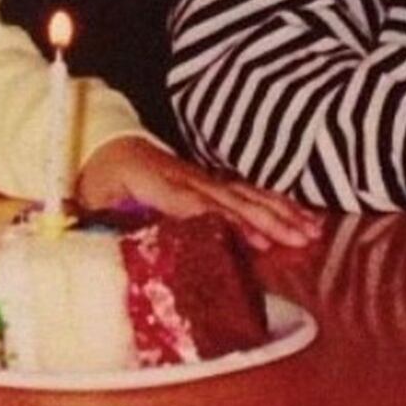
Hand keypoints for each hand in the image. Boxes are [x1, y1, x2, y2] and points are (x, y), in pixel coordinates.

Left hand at [75, 135, 322, 251]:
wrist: (108, 146)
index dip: (226, 222)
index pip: (194, 203)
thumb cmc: (101, 181)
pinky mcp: (213, 180)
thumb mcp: (94, 202)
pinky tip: (302, 216)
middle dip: (267, 219)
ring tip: (311, 231)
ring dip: (280, 211)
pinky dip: (277, 202)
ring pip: (245, 192)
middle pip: (230, 197)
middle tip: (299, 240)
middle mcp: (185, 176)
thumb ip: (105, 227)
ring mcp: (202, 175)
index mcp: (154, 181)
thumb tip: (117, 259)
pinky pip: (248, 190)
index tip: (255, 242)